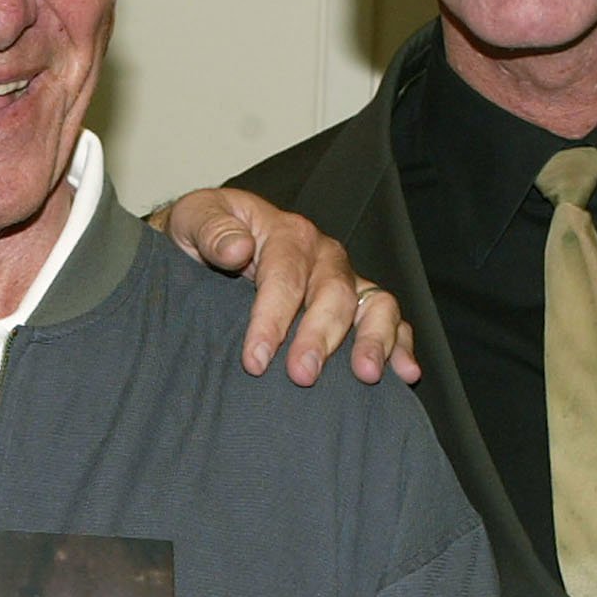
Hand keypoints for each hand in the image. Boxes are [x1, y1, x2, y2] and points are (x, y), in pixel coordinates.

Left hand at [151, 188, 417, 386]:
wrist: (204, 243)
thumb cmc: (198, 235)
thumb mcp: (192, 220)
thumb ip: (210, 230)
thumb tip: (238, 248)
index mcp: (286, 233)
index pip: (284, 277)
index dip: (272, 320)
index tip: (255, 360)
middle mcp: (323, 256)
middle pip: (333, 294)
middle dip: (319, 337)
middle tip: (301, 376)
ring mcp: (344, 280)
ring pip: (373, 304)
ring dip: (372, 340)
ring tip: (365, 375)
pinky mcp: (355, 304)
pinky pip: (388, 320)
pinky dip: (400, 344)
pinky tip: (405, 372)